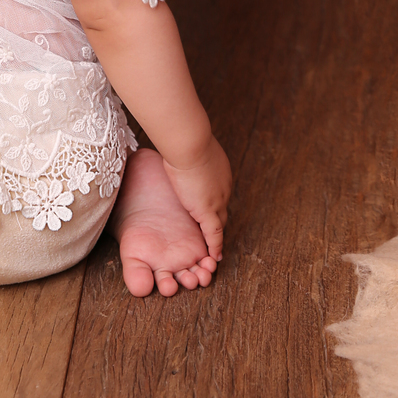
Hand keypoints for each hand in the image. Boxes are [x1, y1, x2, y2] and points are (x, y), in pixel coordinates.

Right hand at [162, 135, 230, 260]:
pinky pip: (214, 234)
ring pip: (219, 223)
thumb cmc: (184, 140)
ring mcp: (218, 200)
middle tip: (213, 234)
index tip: (208, 209)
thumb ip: (185, 154)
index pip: (218, 193)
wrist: (189, 144)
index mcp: (220, 172)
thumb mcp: (187, 147)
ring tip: (213, 250)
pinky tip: (214, 256)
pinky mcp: (208, 211)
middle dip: (217, 221)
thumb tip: (173, 148)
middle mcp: (223, 188)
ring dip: (216, 236)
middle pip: (222, 210)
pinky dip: (215, 246)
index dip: (214, 203)